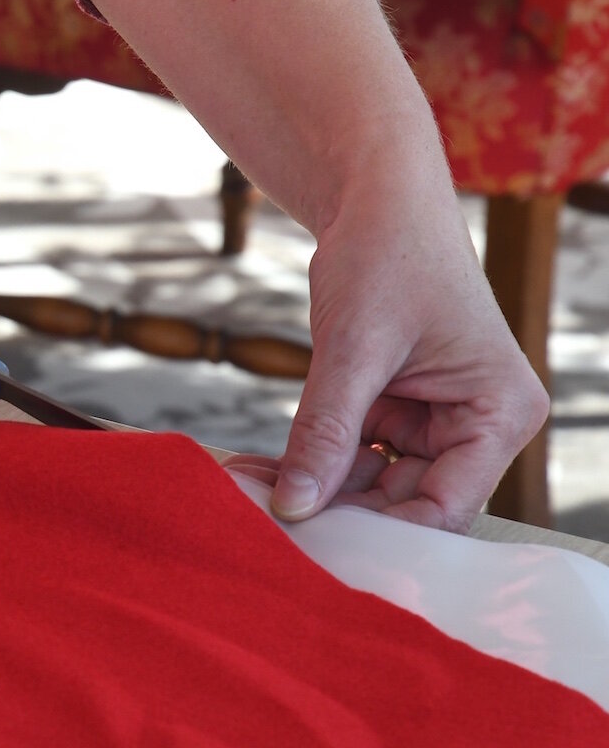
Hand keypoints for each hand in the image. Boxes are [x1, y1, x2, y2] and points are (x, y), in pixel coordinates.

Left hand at [242, 183, 547, 532]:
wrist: (374, 199)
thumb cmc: (388, 254)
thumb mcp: (353, 348)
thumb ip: (325, 431)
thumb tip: (294, 506)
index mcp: (500, 414)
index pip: (445, 509)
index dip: (382, 535)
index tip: (314, 548)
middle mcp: (478, 427)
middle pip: (405, 505)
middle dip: (335, 512)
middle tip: (263, 523)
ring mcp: (434, 423)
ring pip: (370, 487)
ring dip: (311, 488)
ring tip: (246, 490)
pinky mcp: (394, 413)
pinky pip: (349, 456)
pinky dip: (307, 462)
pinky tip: (256, 469)